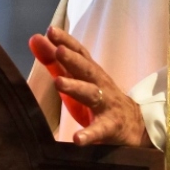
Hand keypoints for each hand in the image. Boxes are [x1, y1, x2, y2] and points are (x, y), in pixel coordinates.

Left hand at [29, 27, 152, 146]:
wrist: (135, 125)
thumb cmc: (99, 98)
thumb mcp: (77, 80)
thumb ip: (54, 62)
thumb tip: (34, 38)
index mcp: (91, 73)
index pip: (79, 53)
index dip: (66, 41)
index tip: (51, 31)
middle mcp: (100, 84)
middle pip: (87, 69)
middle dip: (72, 59)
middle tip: (58, 50)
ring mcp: (106, 105)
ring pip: (92, 94)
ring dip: (76, 87)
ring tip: (58, 82)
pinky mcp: (110, 127)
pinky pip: (100, 130)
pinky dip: (89, 134)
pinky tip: (77, 138)